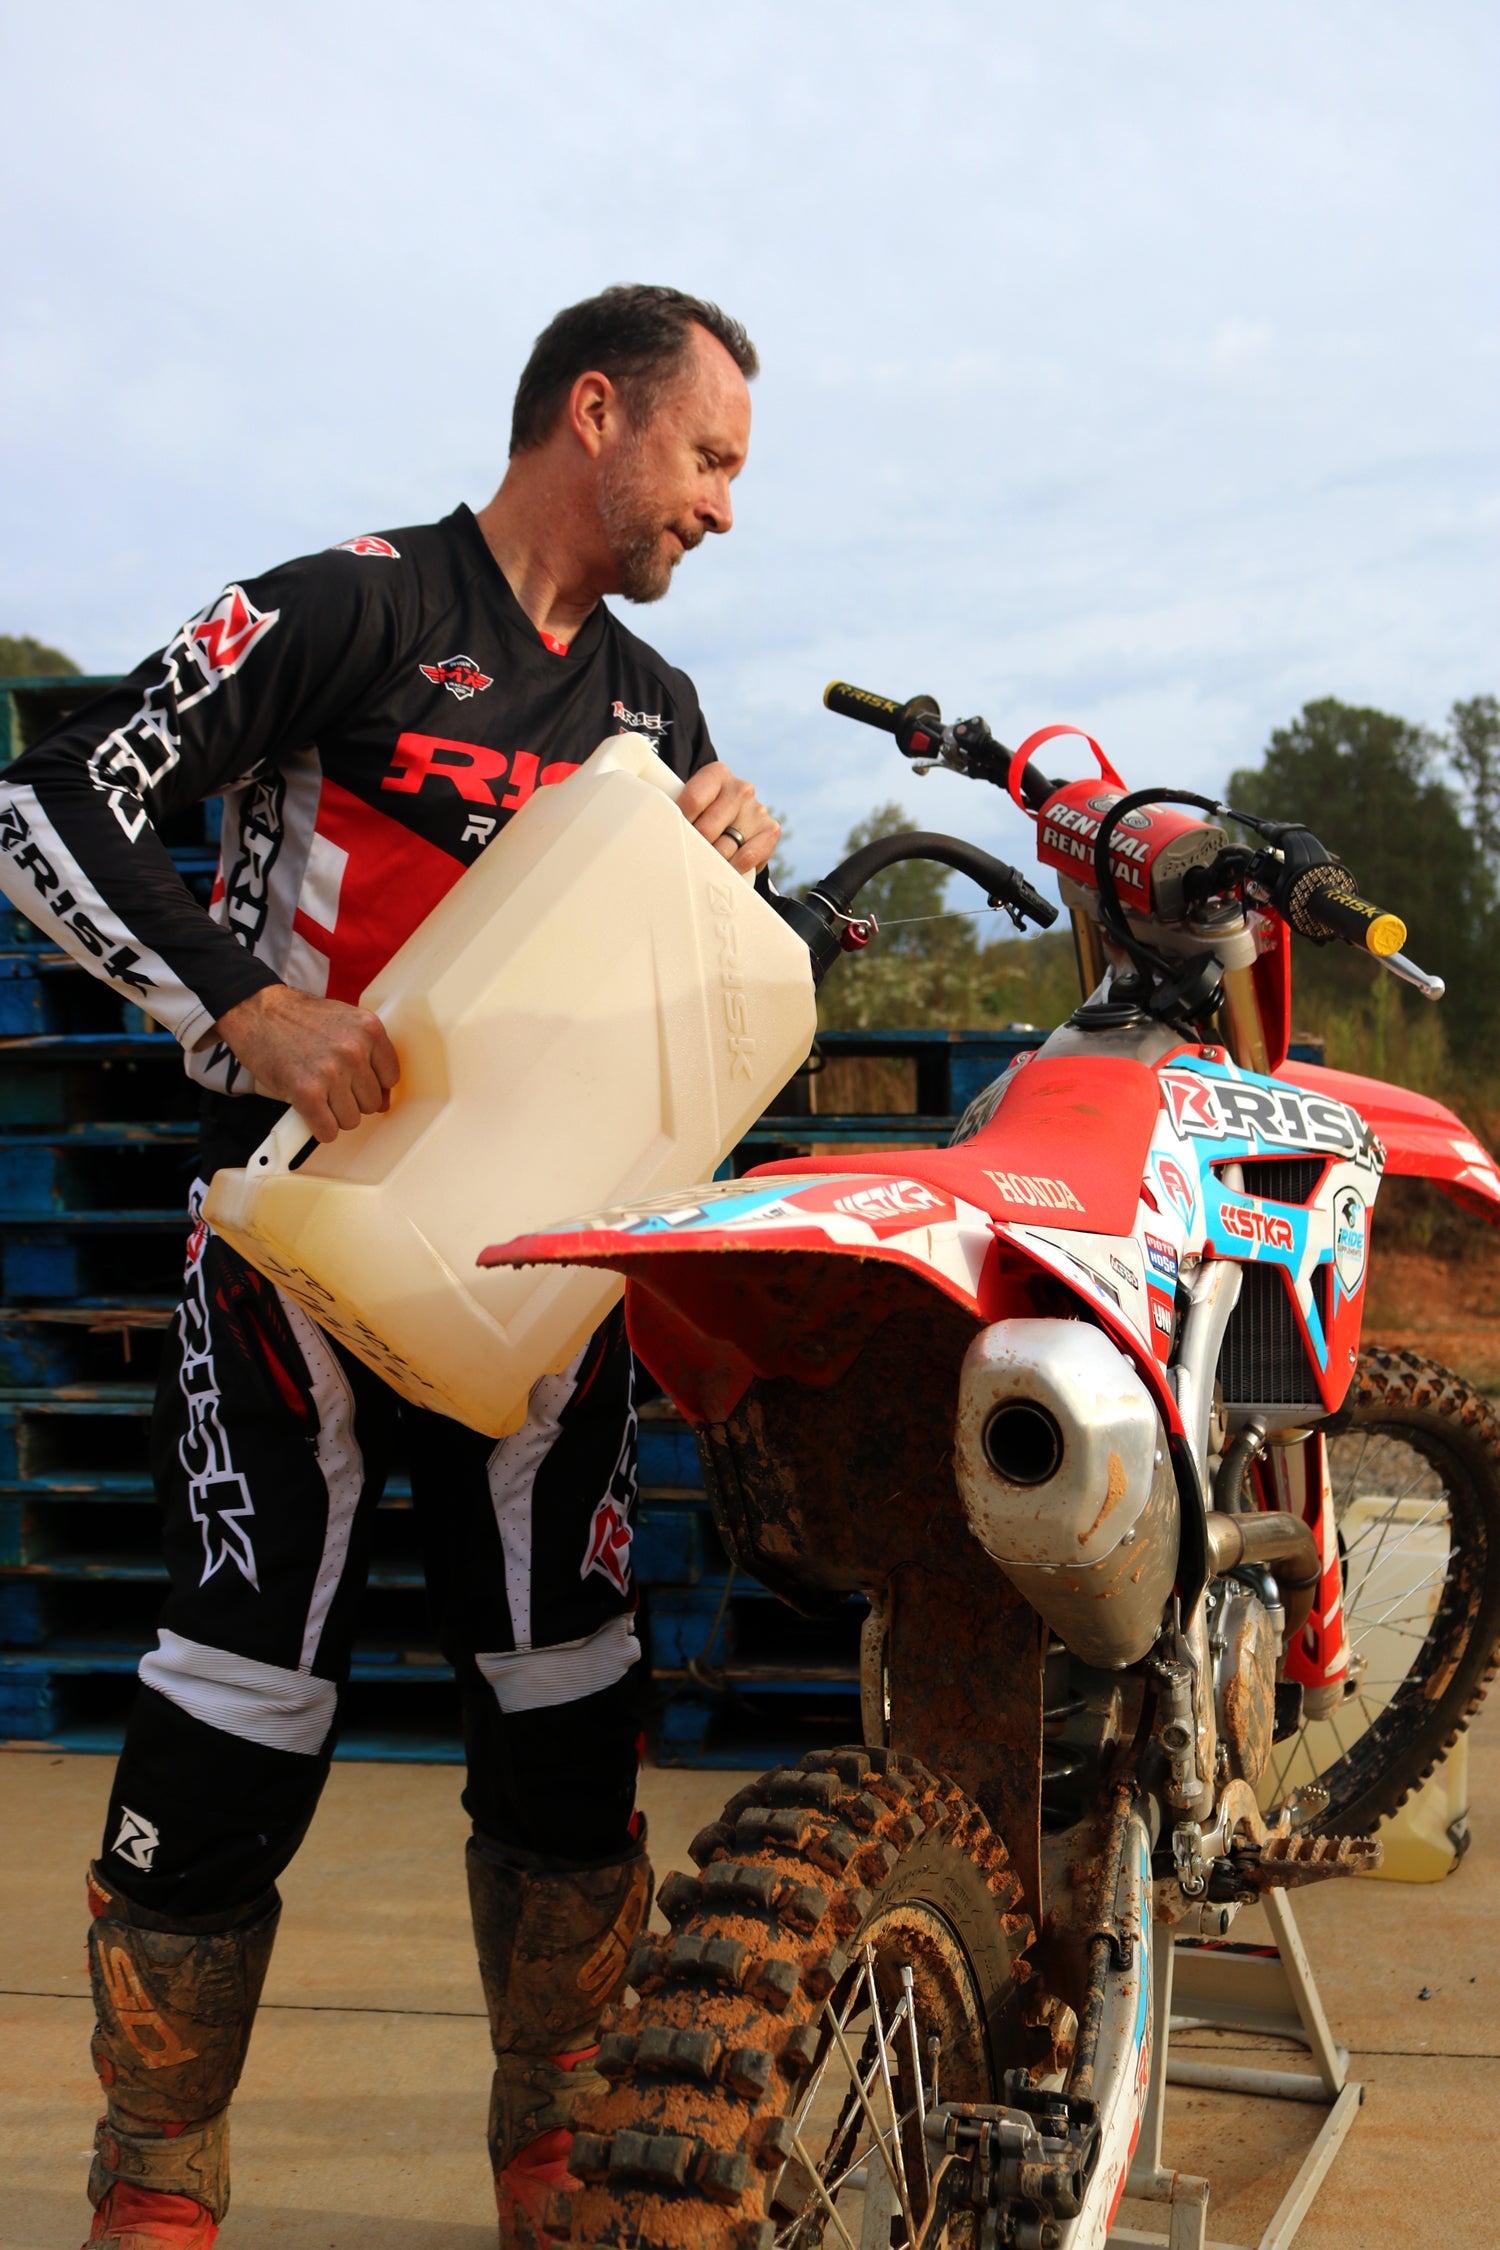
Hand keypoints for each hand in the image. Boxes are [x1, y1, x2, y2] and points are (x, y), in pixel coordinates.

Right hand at [213, 984, 400, 1142]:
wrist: (257, 1012)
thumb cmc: (298, 1018)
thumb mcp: (343, 1022)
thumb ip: (368, 1054)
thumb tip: (383, 1101)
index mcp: (369, 1029)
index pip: (391, 1077)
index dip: (371, 1084)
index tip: (354, 1081)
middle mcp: (354, 1050)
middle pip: (371, 1102)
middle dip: (351, 1100)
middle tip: (329, 1086)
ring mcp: (331, 1072)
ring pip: (351, 1120)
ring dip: (333, 1114)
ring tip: (317, 1093)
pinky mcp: (308, 1093)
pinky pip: (327, 1130)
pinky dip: (319, 1127)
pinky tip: (309, 1111)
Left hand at [676, 762, 779, 873]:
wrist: (733, 821)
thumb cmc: (703, 812)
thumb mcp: (687, 802)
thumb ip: (672, 804)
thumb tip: (654, 823)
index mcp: (717, 774)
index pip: (694, 800)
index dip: (680, 822)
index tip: (672, 834)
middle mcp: (740, 788)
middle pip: (707, 829)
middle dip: (695, 845)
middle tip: (689, 851)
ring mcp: (757, 809)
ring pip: (725, 847)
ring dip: (713, 859)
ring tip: (707, 858)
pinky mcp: (771, 830)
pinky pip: (747, 857)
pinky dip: (733, 867)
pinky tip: (726, 865)